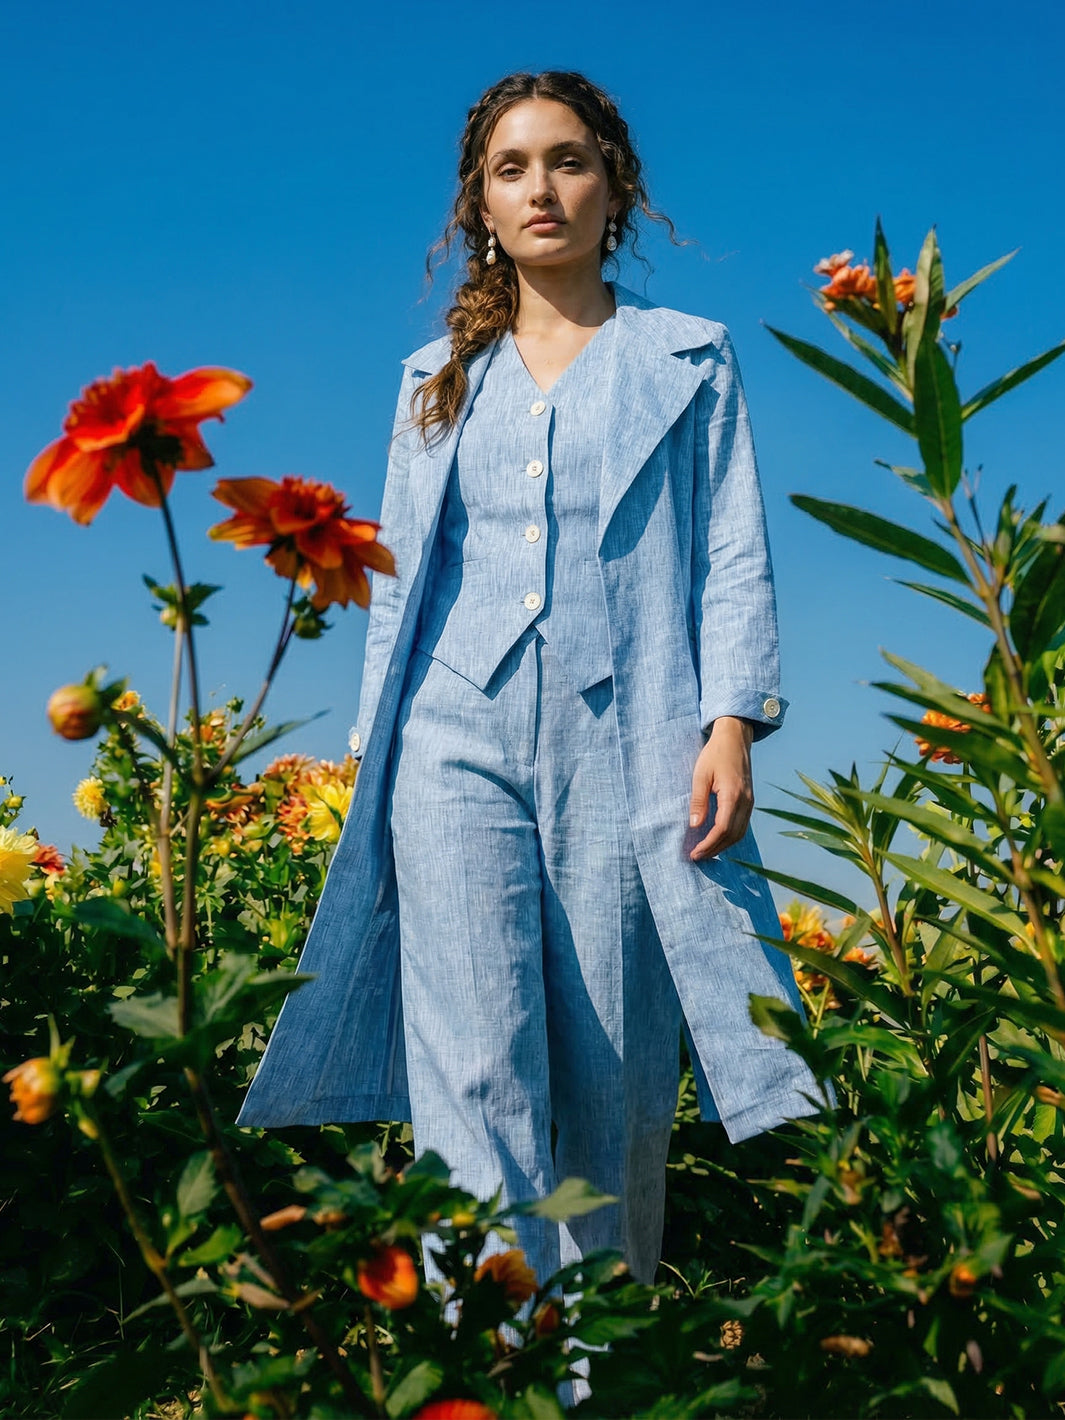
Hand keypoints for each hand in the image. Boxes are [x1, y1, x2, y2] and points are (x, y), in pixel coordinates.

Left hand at [688, 717, 753, 860]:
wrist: (735, 738)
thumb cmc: (715, 754)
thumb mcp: (700, 775)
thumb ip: (698, 801)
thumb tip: (694, 825)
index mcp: (733, 795)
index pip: (723, 828)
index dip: (709, 844)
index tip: (695, 853)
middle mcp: (746, 802)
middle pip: (733, 835)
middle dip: (715, 849)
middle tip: (697, 856)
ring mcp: (750, 802)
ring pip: (740, 833)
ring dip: (723, 845)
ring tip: (706, 851)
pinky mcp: (749, 801)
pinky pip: (743, 825)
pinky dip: (730, 836)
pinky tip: (718, 838)